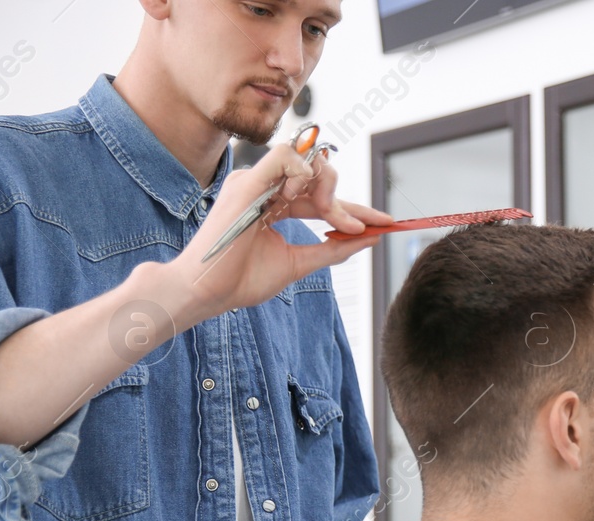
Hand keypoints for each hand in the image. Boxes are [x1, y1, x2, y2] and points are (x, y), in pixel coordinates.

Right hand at [167, 140, 393, 322]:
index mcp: (274, 205)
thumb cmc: (242, 280)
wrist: (208, 293)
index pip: (322, 199)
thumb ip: (333, 248)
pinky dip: (304, 173)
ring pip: (305, 160)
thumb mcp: (299, 263)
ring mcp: (254, 183)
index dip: (355, 208)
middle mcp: (265, 189)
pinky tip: (307, 200)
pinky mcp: (246, 182)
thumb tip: (369, 237)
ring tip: (330, 217)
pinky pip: (284, 156)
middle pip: (318, 177)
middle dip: (345, 201)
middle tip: (355, 226)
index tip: (385, 222)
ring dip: (327, 188)